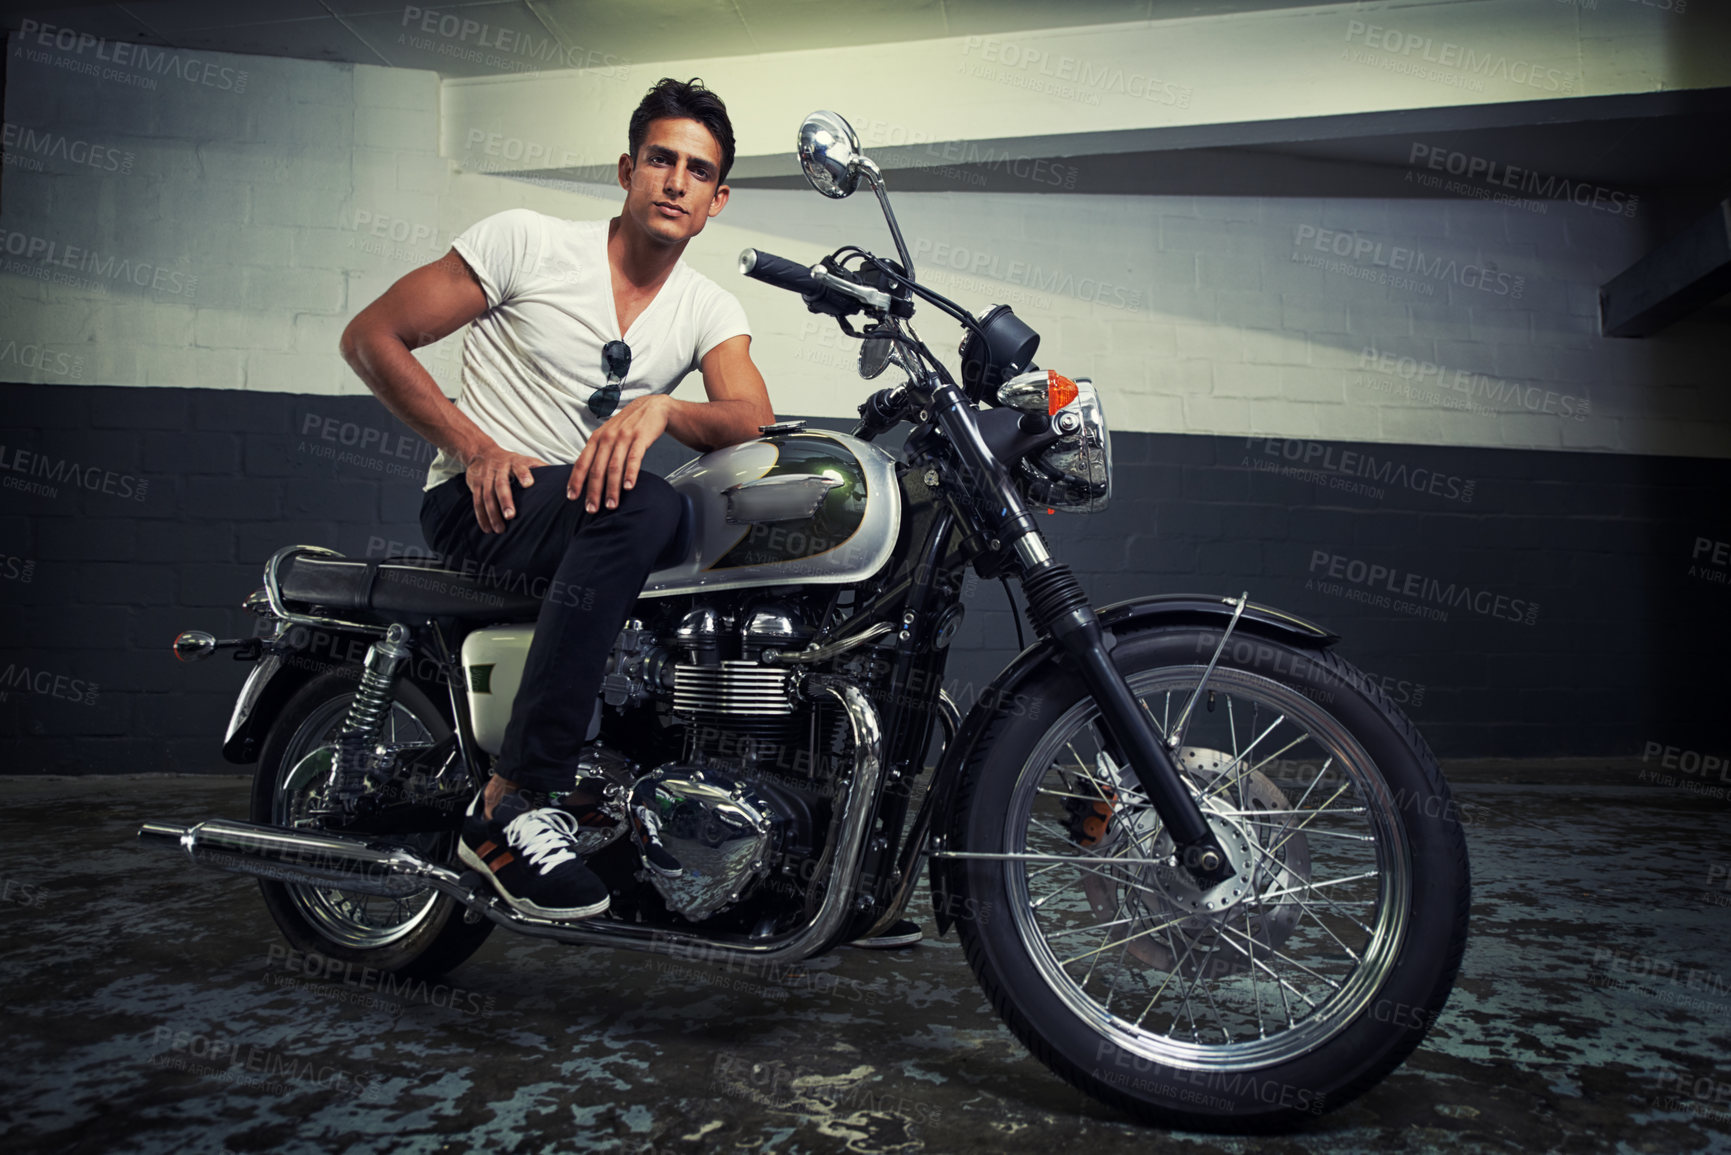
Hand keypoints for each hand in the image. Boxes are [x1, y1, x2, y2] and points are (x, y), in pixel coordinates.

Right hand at [462, 444, 548, 533]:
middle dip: (505, 500)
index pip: (519, 467)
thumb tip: (562, 479)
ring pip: (487, 495)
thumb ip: (541, 469)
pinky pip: (477, 501)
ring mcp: (485, 477)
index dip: (523, 474)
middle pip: (500, 484)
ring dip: (492, 513)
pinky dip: (481, 516)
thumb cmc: (511, 461)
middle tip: (510, 516)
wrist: (482, 453)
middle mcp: (499, 469)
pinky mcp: (475, 484)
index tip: (529, 484)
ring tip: (500, 529)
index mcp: (514, 462)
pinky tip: (487, 529)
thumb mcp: (525, 460)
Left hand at [568, 394, 669, 512]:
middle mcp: (607, 437)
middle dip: (593, 491)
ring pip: (614, 467)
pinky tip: (629, 487)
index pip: (582, 462)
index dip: (575, 481)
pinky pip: (634, 458)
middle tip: (592, 509)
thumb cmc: (628, 425)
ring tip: (611, 505)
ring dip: (612, 489)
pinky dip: (630, 474)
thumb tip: (586, 476)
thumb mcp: (608, 435)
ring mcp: (624, 437)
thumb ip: (598, 452)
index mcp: (596, 438)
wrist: (652, 407)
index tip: (572, 497)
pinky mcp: (640, 438)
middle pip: (597, 469)